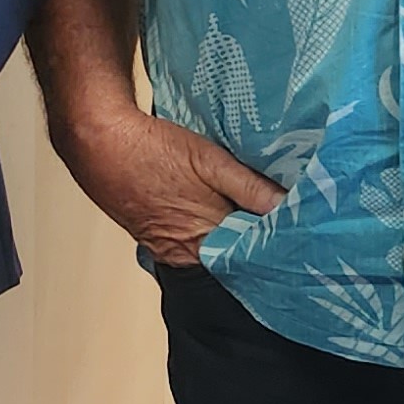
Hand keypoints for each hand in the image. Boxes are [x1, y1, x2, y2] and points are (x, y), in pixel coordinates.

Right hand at [50, 106, 281, 266]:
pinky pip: (194, 246)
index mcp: (205, 240)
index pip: (254, 258)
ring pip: (215, 254)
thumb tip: (292, 208)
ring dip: (236, 243)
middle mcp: (187, 253)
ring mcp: (168, 249)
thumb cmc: (153, 150)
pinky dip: (212, 238)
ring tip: (260, 226)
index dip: (279, 250)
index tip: (305, 243)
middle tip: (292, 235)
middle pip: (235, 260)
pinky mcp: (156, 239)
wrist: (98, 143)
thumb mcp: (209, 161)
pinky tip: (220, 220)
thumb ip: (251, 188)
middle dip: (260, 249)